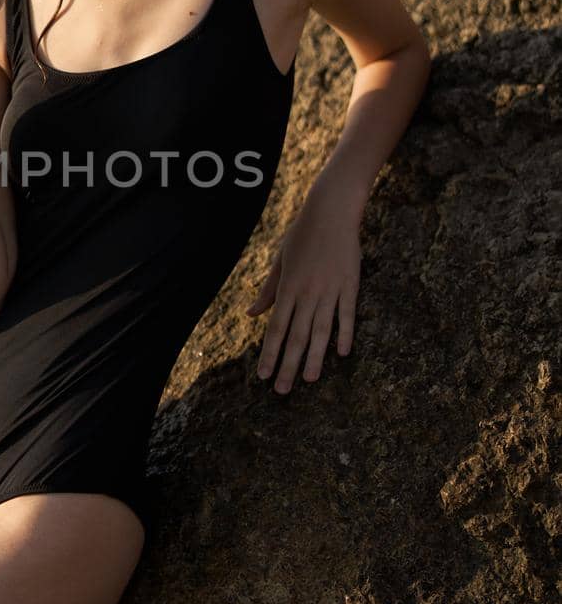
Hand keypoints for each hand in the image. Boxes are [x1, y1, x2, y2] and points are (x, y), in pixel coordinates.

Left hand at [245, 191, 360, 392]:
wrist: (331, 212)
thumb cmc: (301, 235)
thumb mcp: (279, 260)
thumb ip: (268, 290)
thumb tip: (252, 313)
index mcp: (288, 287)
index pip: (276, 328)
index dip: (270, 353)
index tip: (264, 375)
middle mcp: (308, 293)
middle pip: (296, 336)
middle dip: (288, 365)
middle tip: (282, 390)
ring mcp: (331, 290)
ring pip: (321, 331)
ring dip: (314, 358)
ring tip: (309, 380)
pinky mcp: (351, 285)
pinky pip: (347, 315)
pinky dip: (345, 334)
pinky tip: (342, 354)